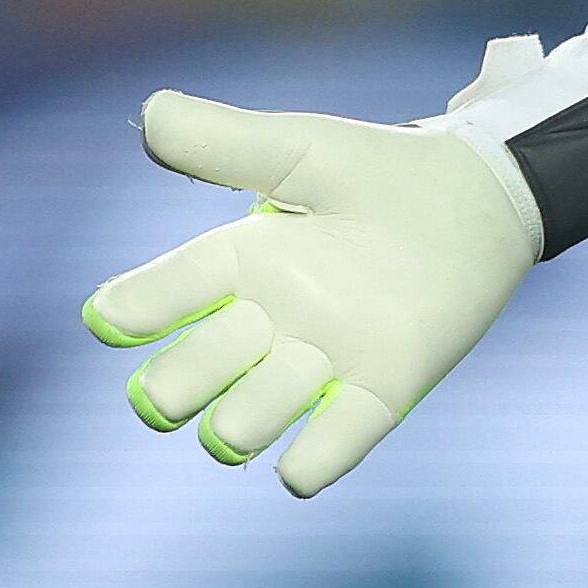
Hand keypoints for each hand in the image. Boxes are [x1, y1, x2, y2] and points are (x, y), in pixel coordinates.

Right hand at [80, 89, 540, 495]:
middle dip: (178, 384)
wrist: (481, 193)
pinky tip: (298, 472)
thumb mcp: (300, 147)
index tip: (105, 318)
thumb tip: (150, 114)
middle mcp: (272, 318)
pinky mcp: (384, 387)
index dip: (139, 305)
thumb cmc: (381, 168)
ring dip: (240, 423)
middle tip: (159, 396)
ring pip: (259, 410)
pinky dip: (316, 460)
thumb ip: (227, 140)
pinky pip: (340, 439)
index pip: (177, 286)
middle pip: (203, 365)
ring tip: (229, 429)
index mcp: (245, 258)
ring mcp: (326, 357)